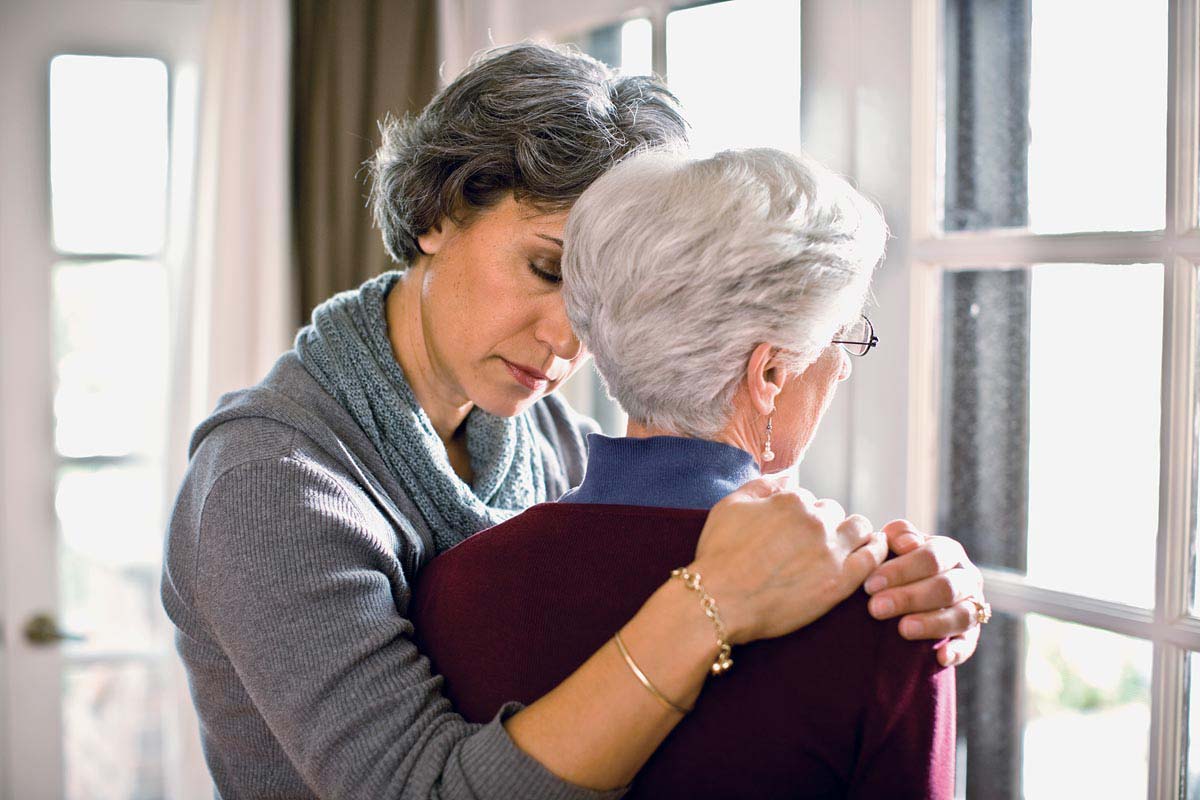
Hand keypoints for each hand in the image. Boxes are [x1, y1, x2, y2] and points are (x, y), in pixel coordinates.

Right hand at [690, 478, 889, 644]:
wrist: (720, 600)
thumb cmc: (719, 555)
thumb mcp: (730, 505)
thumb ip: (762, 485)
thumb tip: (787, 475)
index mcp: (791, 500)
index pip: (806, 498)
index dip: (798, 514)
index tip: (790, 532)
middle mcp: (816, 520)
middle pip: (833, 511)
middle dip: (824, 522)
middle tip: (810, 543)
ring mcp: (831, 551)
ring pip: (859, 527)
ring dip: (853, 531)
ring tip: (846, 544)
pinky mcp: (841, 581)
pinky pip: (873, 556)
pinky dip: (877, 548)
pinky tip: (875, 548)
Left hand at [863, 519, 984, 666]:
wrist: (908, 588)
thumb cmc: (898, 561)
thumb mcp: (895, 543)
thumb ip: (898, 535)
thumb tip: (906, 543)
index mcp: (949, 551)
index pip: (930, 557)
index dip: (901, 570)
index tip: (870, 585)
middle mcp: (966, 577)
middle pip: (945, 587)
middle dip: (909, 598)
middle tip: (876, 608)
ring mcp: (972, 606)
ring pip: (961, 615)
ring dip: (932, 623)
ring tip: (903, 629)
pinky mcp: (971, 634)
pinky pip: (969, 644)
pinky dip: (958, 651)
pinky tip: (941, 657)